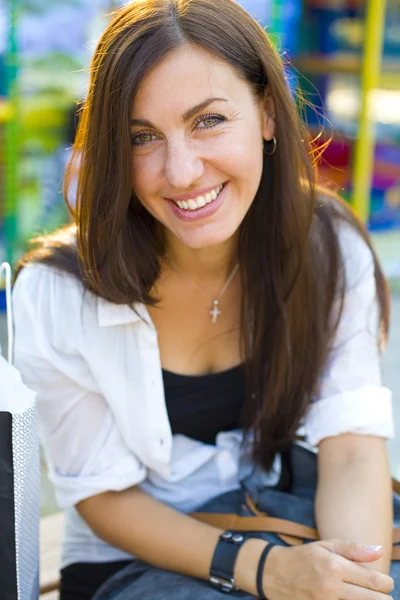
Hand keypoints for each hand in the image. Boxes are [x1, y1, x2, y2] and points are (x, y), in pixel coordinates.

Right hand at [262, 540, 393, 599]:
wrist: (272, 573)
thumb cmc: (303, 557)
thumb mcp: (326, 546)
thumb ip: (354, 549)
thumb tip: (379, 550)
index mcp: (334, 566)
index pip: (372, 581)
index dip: (386, 583)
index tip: (387, 582)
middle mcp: (330, 587)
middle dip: (383, 598)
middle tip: (383, 595)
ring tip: (365, 596)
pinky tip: (348, 599)